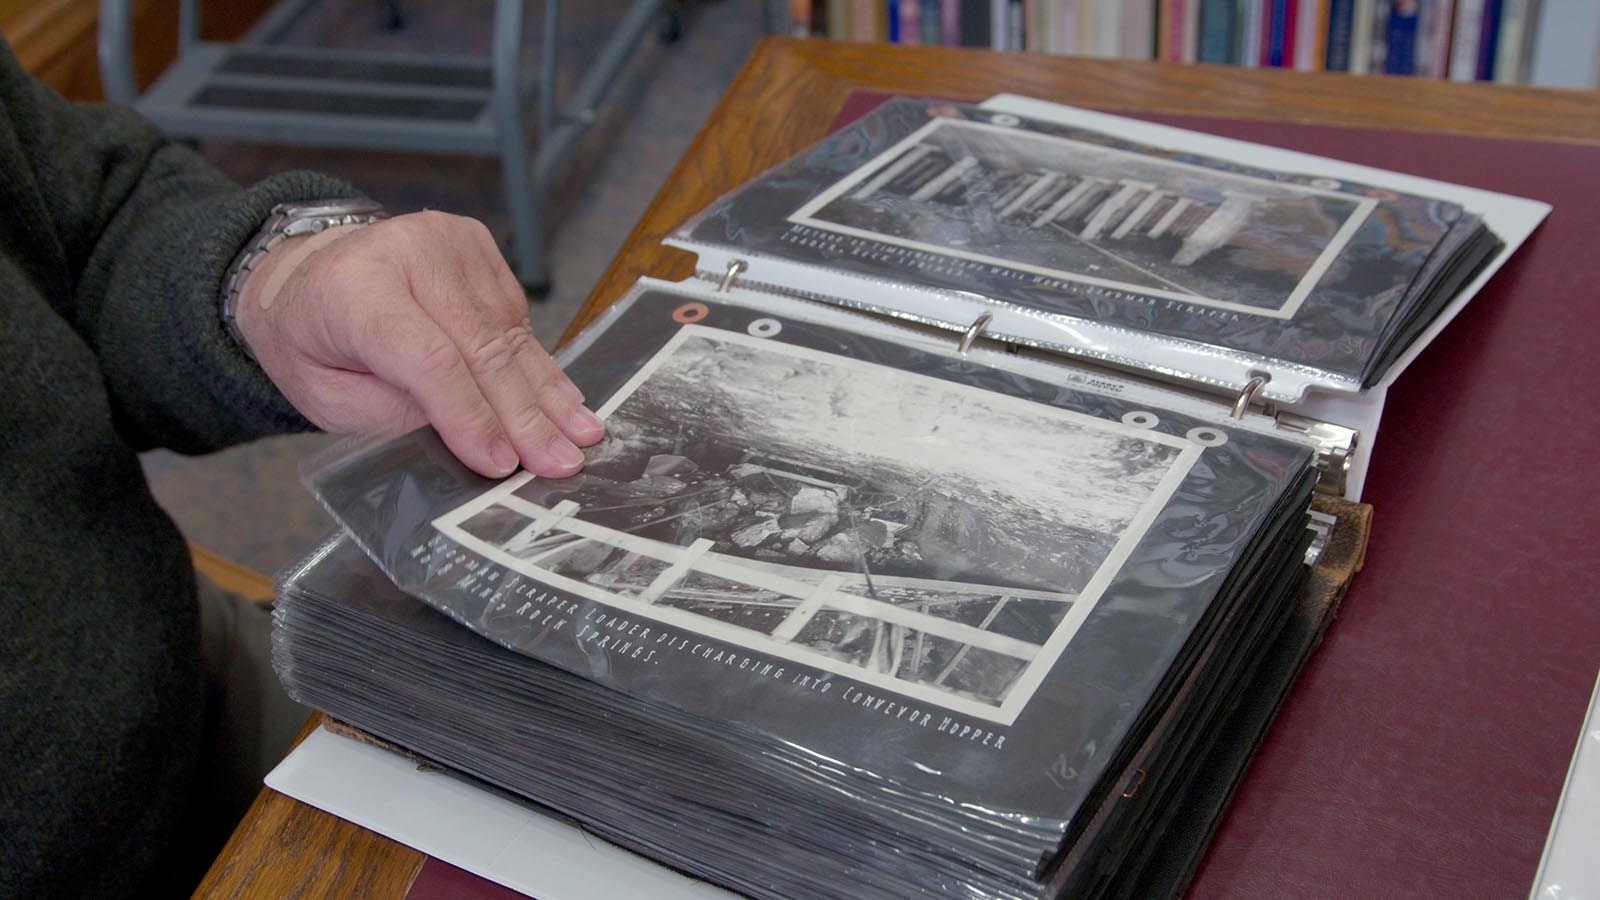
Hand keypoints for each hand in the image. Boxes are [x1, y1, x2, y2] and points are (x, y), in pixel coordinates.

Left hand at [231, 210, 603, 478]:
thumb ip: (398, 412)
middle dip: (524, 415)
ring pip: (508, 334)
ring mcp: (448, 243)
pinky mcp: (476, 245)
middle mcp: (408, 252)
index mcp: (355, 289)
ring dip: (545, 393)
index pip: (430, 360)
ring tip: (580, 435)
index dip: (471, 416)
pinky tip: (559, 399)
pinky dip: (536, 365)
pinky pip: (514, 317)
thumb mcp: (329, 395)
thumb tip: (475, 434)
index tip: (502, 464)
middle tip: (560, 460)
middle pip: (482, 348)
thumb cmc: (312, 342)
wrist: (305, 273)